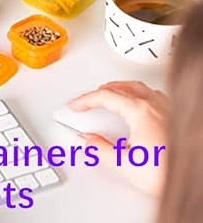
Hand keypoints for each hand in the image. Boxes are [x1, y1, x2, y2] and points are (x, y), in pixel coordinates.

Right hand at [69, 80, 169, 195]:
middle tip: (90, 100)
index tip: (76, 106)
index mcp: (139, 111)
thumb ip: (101, 150)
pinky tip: (141, 105)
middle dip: (102, 91)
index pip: (105, 96)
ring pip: (139, 88)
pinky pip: (155, 96)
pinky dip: (140, 95)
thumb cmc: (169, 173)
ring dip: (122, 89)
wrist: (193, 180)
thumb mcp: (125, 164)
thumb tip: (87, 140)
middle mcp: (155, 105)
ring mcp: (169, 109)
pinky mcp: (178, 117)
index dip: (85, 100)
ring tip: (112, 96)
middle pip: (122, 87)